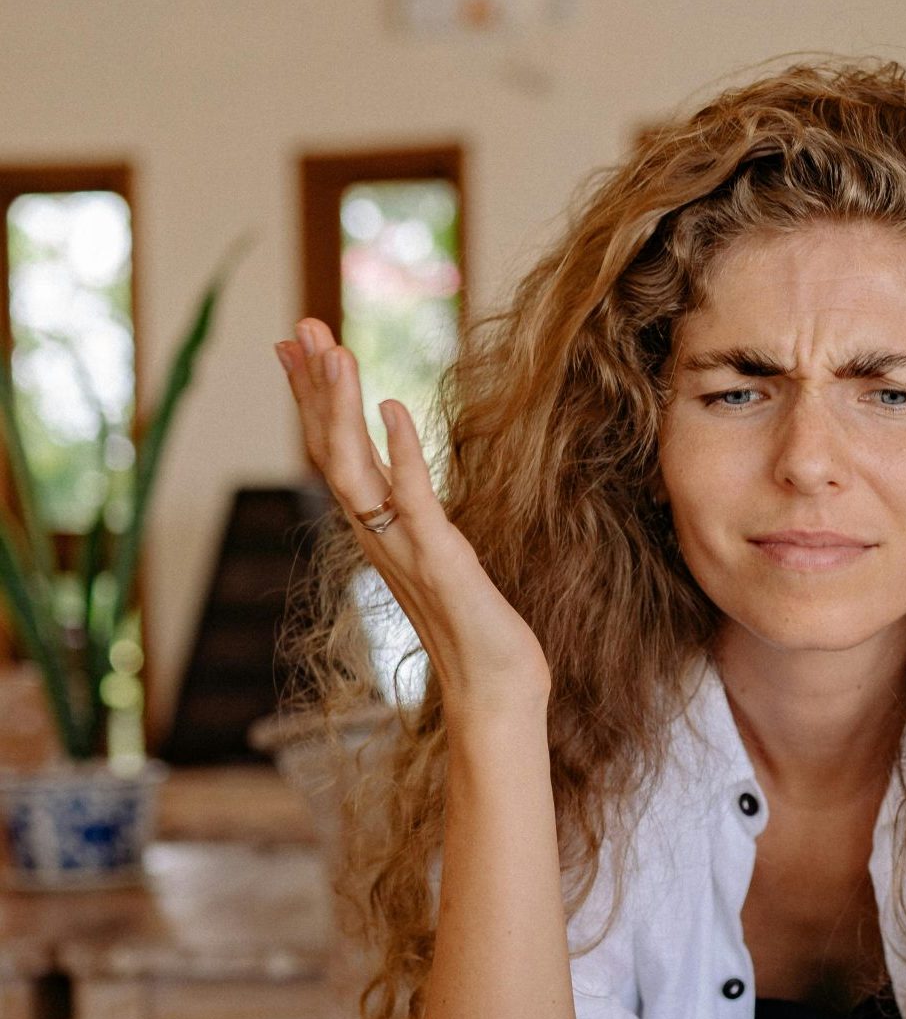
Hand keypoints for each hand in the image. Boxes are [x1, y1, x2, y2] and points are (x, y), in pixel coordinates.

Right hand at [276, 318, 551, 722]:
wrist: (494, 693)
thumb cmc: (477, 636)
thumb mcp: (442, 564)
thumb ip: (420, 525)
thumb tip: (408, 489)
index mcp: (380, 535)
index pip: (336, 455)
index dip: (314, 400)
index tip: (296, 348)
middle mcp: (380, 538)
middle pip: (330, 450)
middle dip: (314, 386)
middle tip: (298, 325)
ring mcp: (405, 549)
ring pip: (354, 468)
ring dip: (340, 406)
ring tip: (332, 349)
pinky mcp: (441, 560)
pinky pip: (412, 497)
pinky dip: (402, 450)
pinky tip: (392, 406)